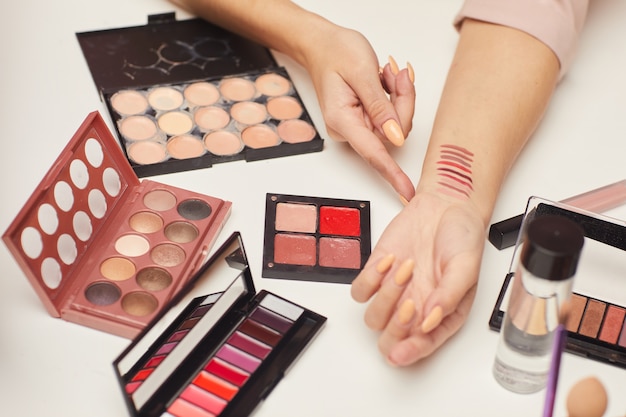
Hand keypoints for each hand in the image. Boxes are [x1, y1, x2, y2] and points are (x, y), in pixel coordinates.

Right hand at [301, 26, 416, 200]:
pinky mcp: (363, 120)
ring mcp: (356, 126)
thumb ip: (380, 107)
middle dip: (404, 104)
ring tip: (386, 73)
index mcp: (342, 120)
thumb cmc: (337, 52)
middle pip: (392, 133)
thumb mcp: (362, 72)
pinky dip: (394, 98)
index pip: (373, 153)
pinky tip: (384, 80)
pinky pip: (390, 118)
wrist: (321, 45)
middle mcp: (348, 129)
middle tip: (398, 75)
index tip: (407, 193)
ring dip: (399, 97)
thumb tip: (395, 137)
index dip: (393, 173)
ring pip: (395, 124)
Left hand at [351, 191, 485, 365]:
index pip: (422, 345)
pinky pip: (361, 290)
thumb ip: (449, 296)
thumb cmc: (461, 237)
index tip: (399, 354)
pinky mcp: (377, 273)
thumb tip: (430, 321)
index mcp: (441, 314)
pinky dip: (370, 279)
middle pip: (391, 338)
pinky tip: (389, 261)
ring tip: (406, 269)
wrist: (444, 205)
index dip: (409, 353)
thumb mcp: (466, 267)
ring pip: (373, 317)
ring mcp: (394, 292)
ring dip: (386, 298)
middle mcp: (416, 308)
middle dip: (396, 328)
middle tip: (409, 304)